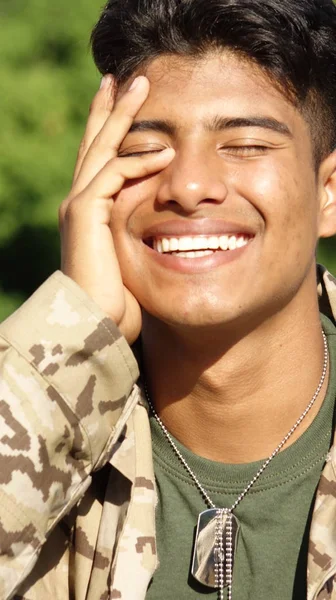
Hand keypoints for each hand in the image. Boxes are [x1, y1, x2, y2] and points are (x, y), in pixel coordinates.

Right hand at [59, 75, 174, 343]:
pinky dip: (138, 161)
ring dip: (122, 115)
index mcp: (93, 210)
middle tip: (126, 77)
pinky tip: (164, 152)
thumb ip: (143, 232)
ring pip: (101, 148)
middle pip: (96, 143)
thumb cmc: (121, 300)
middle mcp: (81, 201)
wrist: (98, 324)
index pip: (103, 161)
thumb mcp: (134, 257)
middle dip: (111, 108)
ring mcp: (80, 205)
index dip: (113, 130)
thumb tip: (171, 222)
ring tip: (141, 85)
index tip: (128, 105)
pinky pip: (114, 174)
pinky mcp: (85, 213)